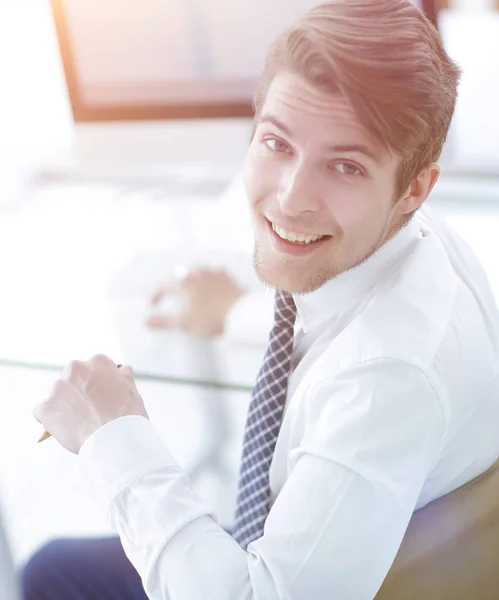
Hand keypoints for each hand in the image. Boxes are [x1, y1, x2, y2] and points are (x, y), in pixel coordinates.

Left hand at [33, 354, 147, 453]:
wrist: (117, 439)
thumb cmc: (128, 416)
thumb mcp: (132, 389)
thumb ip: (123, 377)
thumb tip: (123, 370)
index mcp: (97, 362)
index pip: (92, 368)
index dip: (95, 384)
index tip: (98, 397)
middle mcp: (76, 368)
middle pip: (72, 379)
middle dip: (77, 392)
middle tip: (88, 410)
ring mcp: (58, 388)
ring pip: (57, 396)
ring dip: (64, 405)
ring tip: (78, 423)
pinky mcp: (46, 407)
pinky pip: (43, 413)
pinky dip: (51, 421)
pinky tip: (64, 429)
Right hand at [146, 266, 243, 336]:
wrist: (241, 313)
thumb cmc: (213, 318)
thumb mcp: (184, 323)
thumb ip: (164, 321)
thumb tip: (148, 321)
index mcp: (183, 283)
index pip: (163, 286)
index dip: (156, 295)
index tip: (154, 302)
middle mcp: (196, 273)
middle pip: (179, 276)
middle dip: (173, 285)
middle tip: (171, 295)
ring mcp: (212, 272)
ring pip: (195, 271)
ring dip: (190, 279)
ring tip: (190, 289)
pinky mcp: (226, 275)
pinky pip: (212, 272)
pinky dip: (207, 278)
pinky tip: (209, 285)